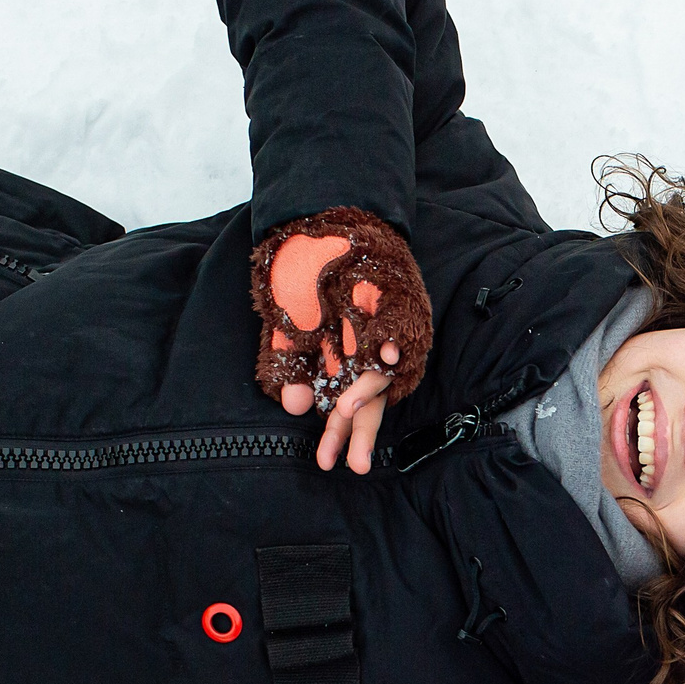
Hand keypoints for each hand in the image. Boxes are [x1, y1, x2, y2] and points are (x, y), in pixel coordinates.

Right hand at [251, 206, 432, 470]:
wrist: (315, 217)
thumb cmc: (300, 269)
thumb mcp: (287, 320)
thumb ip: (289, 361)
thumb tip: (295, 407)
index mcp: (339, 358)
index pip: (343, 406)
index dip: (337, 434)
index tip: (328, 462)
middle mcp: (363, 348)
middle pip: (369, 398)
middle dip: (359, 430)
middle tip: (355, 466)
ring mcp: (379, 326)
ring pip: (383, 369)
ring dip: (370, 391)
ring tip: (352, 411)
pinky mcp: (394, 301)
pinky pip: (398, 327)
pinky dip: (393, 344)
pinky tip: (390, 362)